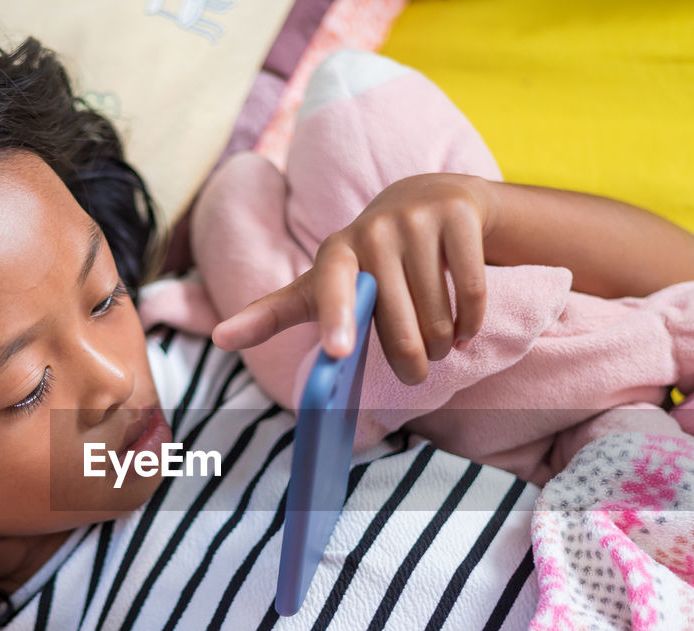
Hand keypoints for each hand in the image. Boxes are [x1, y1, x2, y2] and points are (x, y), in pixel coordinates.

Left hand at [211, 173, 494, 384]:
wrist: (435, 201)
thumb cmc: (371, 260)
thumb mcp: (321, 283)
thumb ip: (274, 313)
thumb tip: (220, 339)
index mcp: (335, 252)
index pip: (329, 292)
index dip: (334, 321)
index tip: (337, 351)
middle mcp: (372, 229)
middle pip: (397, 328)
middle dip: (413, 361)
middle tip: (418, 367)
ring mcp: (416, 218)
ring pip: (438, 317)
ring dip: (445, 345)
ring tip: (442, 340)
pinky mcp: (458, 212)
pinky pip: (471, 295)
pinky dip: (473, 324)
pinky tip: (467, 328)